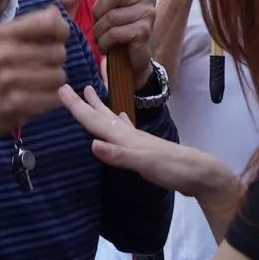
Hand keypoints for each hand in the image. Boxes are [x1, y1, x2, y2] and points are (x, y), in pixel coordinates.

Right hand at [0, 6, 70, 138]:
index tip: (57, 39)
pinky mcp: (14, 104)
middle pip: (58, 52)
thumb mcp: (1, 40)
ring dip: (54, 81)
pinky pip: (52, 98)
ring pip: (58, 76)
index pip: (49, 23)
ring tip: (41, 82)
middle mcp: (5, 53)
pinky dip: (51, 99)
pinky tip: (40, 97)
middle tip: (44, 65)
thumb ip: (30, 25)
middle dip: (56, 61)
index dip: (61, 31)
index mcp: (3, 33)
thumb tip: (56, 12)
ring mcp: (8, 80)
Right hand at [59, 84, 233, 197]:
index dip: (77, 106)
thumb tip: (92, 144)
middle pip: (101, 115)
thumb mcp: (144, 164)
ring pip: (111, 118)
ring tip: (89, 91)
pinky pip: (123, 130)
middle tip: (67, 85)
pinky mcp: (143, 149)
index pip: (95, 120)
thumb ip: (119, 155)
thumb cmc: (171, 169)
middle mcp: (128, 134)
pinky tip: (119, 118)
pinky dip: (117, 121)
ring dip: (99, 106)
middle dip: (84, 102)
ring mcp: (137, 140)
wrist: (199, 174)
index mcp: (125, 136)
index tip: (59, 88)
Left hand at [91, 0, 157, 84]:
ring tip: (100, 37)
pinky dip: (104, 42)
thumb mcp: (113, 5)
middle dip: (97, 12)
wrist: (133, 58)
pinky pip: (115, 33)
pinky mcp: (144, 32)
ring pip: (111, 16)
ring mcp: (148, 14)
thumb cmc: (119, 27)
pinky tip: (105, 46)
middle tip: (97, 22)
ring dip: (99, 30)